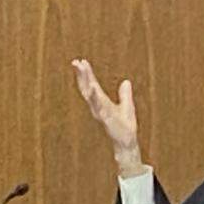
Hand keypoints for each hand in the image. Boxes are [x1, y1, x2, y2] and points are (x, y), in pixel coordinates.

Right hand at [71, 58, 145, 176]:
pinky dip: (95, 97)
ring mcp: (101, 111)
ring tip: (82, 69)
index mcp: (102, 102)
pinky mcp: (106, 117)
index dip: (86, 74)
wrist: (127, 142)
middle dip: (82, 75)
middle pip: (87, 88)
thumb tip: (126, 82)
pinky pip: (99, 105)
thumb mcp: (127, 105)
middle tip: (76, 62)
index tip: (81, 62)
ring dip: (86, 81)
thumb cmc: (125, 126)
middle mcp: (98, 106)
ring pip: (91, 95)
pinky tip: (92, 87)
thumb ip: (125, 94)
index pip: (92, 85)